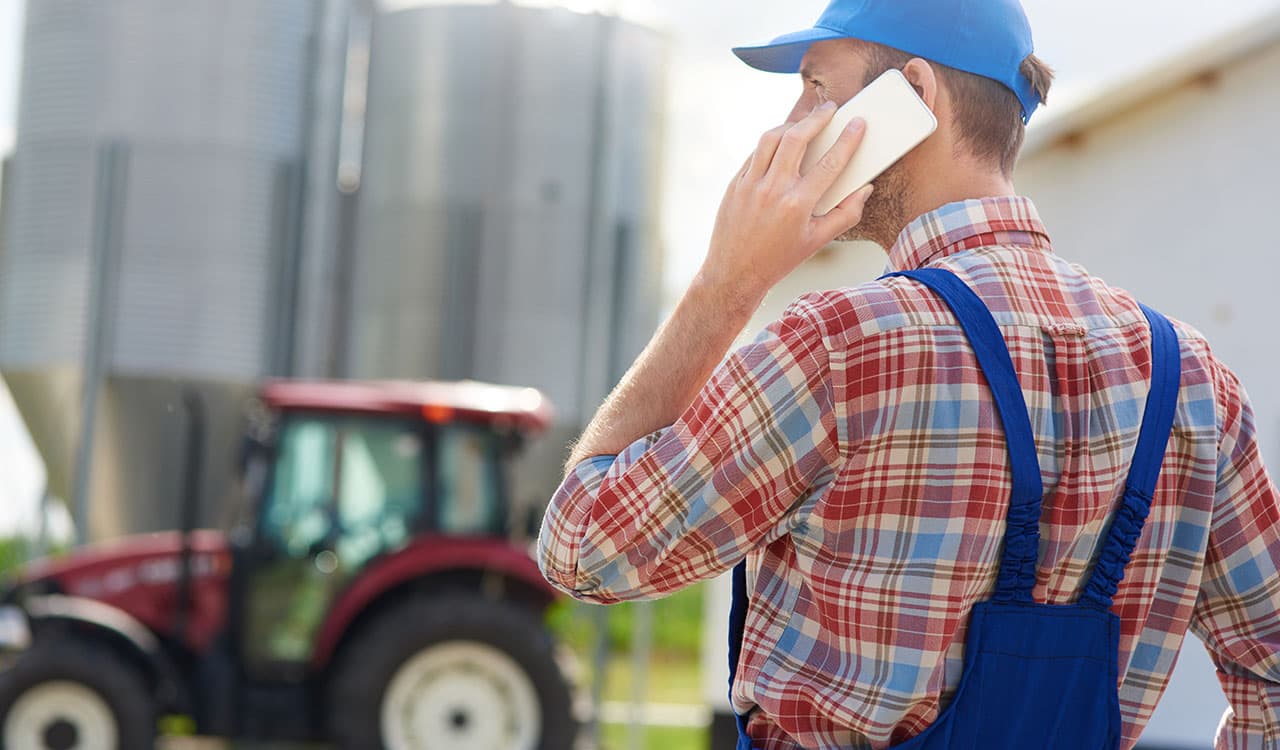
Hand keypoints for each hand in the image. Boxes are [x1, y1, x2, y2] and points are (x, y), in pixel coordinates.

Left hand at [698, 102, 871, 299]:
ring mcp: (750, 184)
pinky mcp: (735, 184)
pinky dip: (770, 143)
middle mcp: (773, 190)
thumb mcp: (818, 241)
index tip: (858, 123)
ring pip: (771, 138)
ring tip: (805, 122)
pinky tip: (782, 142)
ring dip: (791, 124)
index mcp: (798, 205)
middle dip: (816, 118)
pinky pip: (755, 153)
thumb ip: (846, 214)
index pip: (829, 163)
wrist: (735, 273)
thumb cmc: (780, 259)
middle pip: (796, 138)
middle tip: (829, 109)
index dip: (847, 140)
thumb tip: (864, 188)